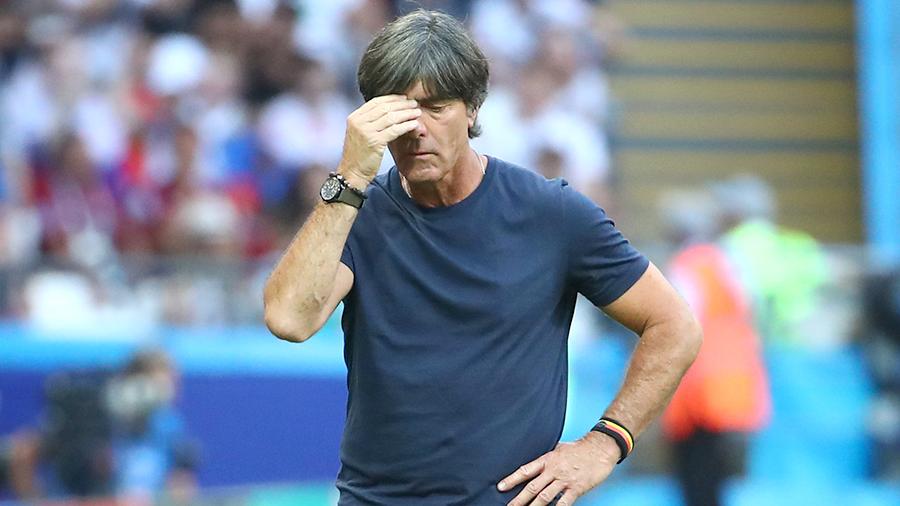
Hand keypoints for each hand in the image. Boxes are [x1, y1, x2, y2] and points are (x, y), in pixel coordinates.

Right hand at [338, 95, 420, 186]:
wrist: (352, 173)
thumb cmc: (358, 155)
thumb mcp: (359, 134)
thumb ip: (369, 122)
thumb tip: (388, 111)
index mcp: (354, 117)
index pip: (376, 102)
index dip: (392, 98)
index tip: (404, 98)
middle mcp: (359, 122)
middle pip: (384, 107)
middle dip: (401, 104)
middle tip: (414, 103)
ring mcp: (366, 131)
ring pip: (391, 117)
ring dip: (406, 113)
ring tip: (417, 112)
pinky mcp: (375, 142)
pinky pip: (394, 130)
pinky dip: (406, 126)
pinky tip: (414, 124)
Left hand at [498, 432, 619, 505]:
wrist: (600, 447)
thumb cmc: (581, 447)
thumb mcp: (560, 448)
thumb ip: (549, 458)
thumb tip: (540, 464)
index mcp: (548, 459)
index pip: (526, 471)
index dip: (512, 479)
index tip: (501, 487)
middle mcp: (554, 470)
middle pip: (532, 487)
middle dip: (519, 499)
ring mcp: (564, 480)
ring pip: (545, 496)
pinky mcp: (576, 488)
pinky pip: (564, 502)